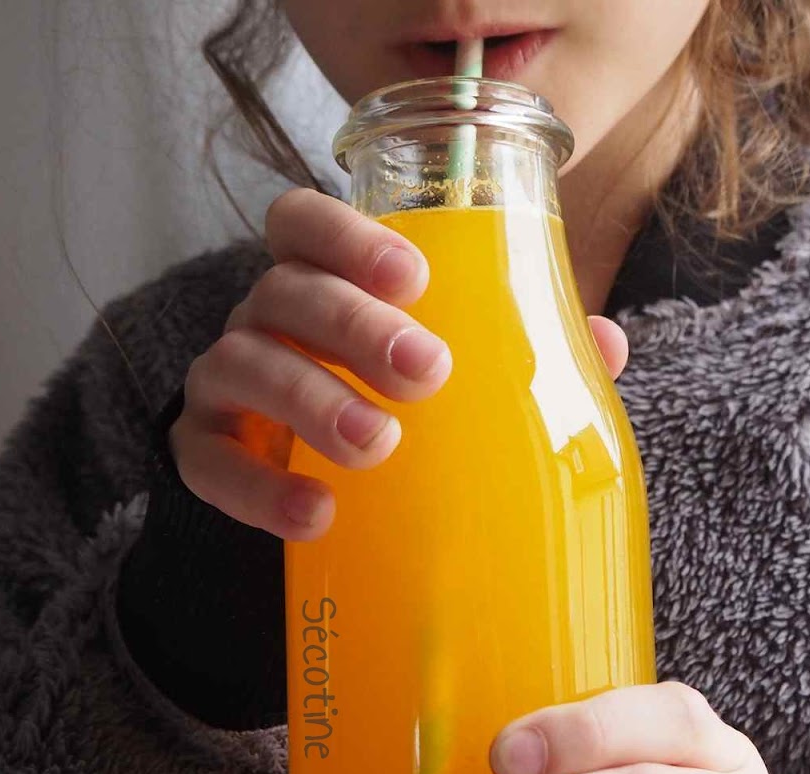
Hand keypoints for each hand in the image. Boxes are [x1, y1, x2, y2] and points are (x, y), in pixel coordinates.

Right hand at [171, 188, 629, 539]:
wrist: (329, 495)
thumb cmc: (405, 408)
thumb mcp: (466, 376)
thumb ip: (527, 349)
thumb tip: (606, 341)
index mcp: (324, 282)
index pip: (303, 225)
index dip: (349, 237)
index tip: (415, 277)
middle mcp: (266, 319)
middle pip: (287, 292)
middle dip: (354, 325)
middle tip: (426, 371)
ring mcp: (227, 382)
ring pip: (244, 366)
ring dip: (312, 401)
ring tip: (378, 446)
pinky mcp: (203, 450)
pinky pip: (208, 461)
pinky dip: (258, 487)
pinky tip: (317, 512)